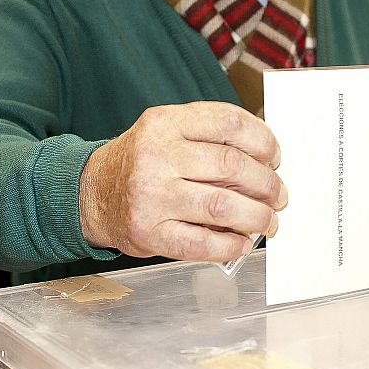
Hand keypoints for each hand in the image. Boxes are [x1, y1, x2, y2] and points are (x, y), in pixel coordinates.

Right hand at [78, 102, 285, 262]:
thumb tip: (267, 164)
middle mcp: (157, 156)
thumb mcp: (168, 131)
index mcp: (165, 123)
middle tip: (278, 195)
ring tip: (268, 221)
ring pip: (222, 206)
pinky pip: (202, 244)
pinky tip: (242, 242)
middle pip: (231, 165)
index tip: (275, 157)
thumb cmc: (142, 162)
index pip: (228, 122)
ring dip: (256, 217)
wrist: (90, 194)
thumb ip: (212, 138)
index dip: (263, 140)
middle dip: (266, 183)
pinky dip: (231, 246)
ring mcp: (151, 196)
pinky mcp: (149, 233)